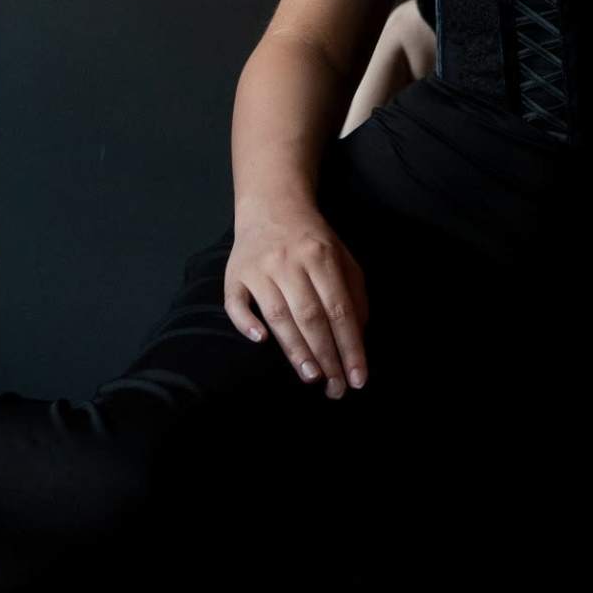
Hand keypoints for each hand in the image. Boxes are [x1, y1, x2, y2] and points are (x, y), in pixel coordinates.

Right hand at [225, 204, 367, 393]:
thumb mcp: (342, 257)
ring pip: (278, 314)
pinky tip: (260, 341)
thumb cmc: (312, 239)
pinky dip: (247, 322)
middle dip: (326, 356)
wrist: (271, 205)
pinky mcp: (234, 275)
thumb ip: (354, 293)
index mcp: (321, 256)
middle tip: (336, 388)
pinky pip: (236, 303)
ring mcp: (259, 268)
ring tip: (312, 377)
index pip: (339, 309)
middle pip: (310, 316)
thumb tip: (358, 335)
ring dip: (296, 349)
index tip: (359, 378)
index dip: (350, 346)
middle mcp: (289, 261)